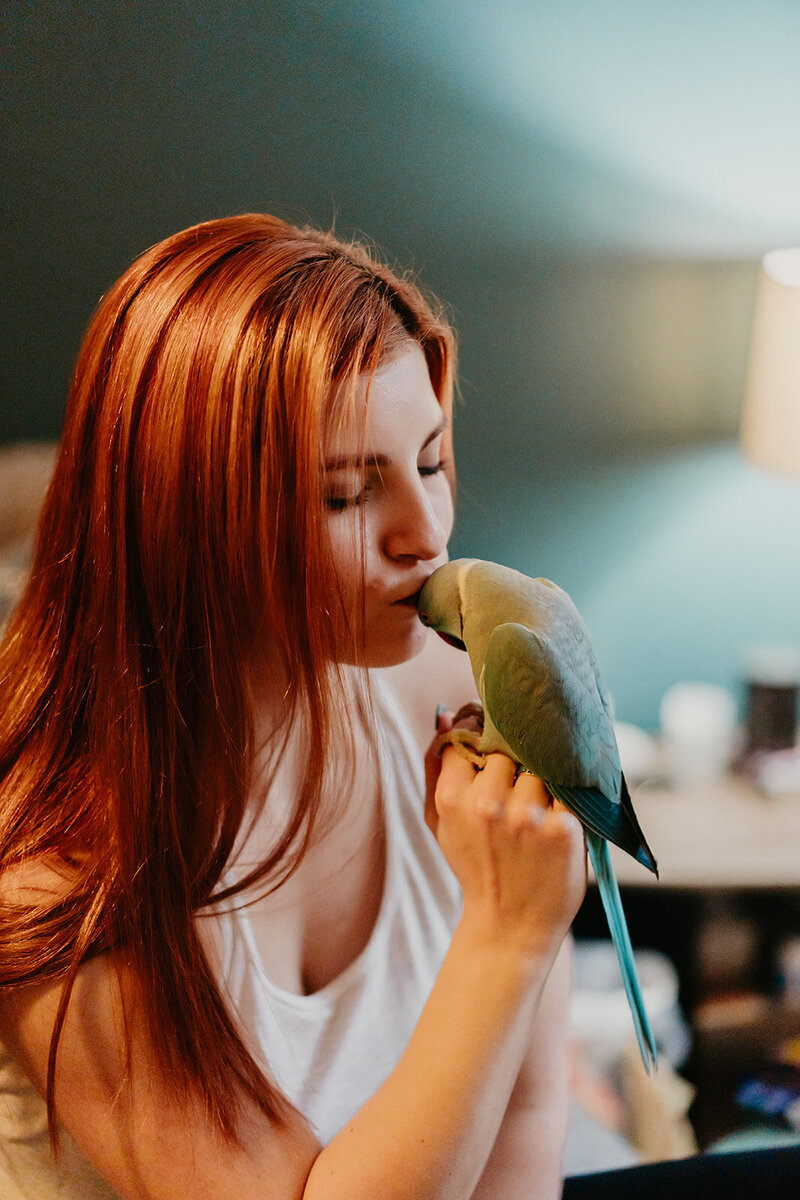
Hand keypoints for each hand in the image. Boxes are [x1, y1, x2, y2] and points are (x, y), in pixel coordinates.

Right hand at [424, 708, 585, 965]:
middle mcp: (489, 804)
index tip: (489, 748)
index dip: (480, 740)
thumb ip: (437, 768)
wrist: (510, 926)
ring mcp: (528, 816)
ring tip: (537, 810)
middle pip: (507, 750)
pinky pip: (569, 790)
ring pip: (541, 766)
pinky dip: (566, 800)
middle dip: (513, 764)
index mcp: (452, 799)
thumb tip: (445, 714)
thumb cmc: (476, 868)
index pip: (468, 741)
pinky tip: (558, 819)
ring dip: (542, 782)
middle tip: (517, 786)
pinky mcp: (563, 829)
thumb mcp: (441, 823)